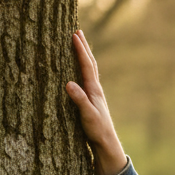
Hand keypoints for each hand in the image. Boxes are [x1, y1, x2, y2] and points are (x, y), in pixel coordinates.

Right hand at [65, 30, 126, 174]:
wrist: (106, 143)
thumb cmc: (97, 130)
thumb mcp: (87, 115)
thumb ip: (79, 100)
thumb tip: (68, 83)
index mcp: (94, 90)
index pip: (86, 65)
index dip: (80, 49)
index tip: (73, 33)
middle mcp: (95, 89)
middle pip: (90, 63)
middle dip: (83, 47)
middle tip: (77, 31)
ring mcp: (94, 95)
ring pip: (89, 70)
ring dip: (84, 56)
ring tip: (78, 45)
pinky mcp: (91, 101)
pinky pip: (86, 79)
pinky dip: (82, 69)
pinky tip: (79, 70)